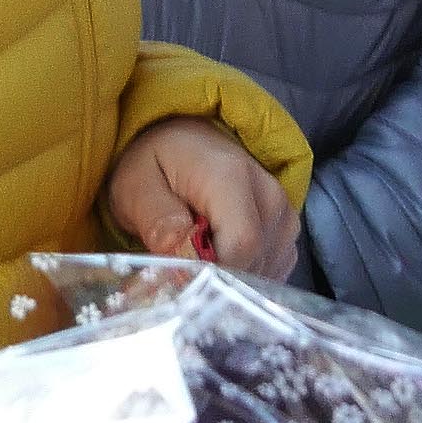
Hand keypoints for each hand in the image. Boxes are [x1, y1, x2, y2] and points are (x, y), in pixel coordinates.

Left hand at [106, 116, 302, 282]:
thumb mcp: (136, 184)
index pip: (241, 243)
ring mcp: (282, 211)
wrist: (184, 143)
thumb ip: (154, 215)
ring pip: (265, 269)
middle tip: (181, 271)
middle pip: (254, 260)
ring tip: (199, 259)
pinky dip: (245, 275)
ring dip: (229, 278)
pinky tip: (220, 261)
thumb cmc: (156, 165)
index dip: (212, 273)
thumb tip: (173, 245)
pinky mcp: (286, 228)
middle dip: (215, 280)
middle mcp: (268, 193)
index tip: (180, 280)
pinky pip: (274, 268)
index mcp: (230, 177)